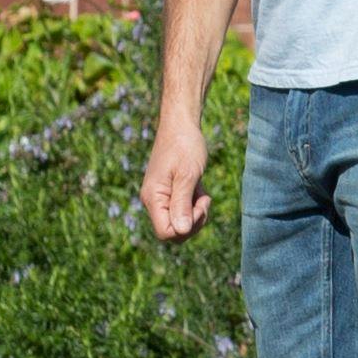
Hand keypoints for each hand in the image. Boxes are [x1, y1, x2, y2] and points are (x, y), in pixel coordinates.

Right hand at [141, 105, 210, 238]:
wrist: (181, 124)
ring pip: (180, 223)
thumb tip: (180, 232)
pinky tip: (199, 187)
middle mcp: (153, 201)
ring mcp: (160, 197)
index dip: (186, 227)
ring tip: (201, 191)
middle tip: (204, 200)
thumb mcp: (187, 175)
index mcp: (153, 198)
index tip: (199, 206)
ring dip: (196, 212)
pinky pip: (182, 210)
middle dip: (193, 222)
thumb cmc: (185, 145)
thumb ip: (183, 204)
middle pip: (174, 232)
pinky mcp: (168, 193)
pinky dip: (194, 204)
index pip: (166, 233)